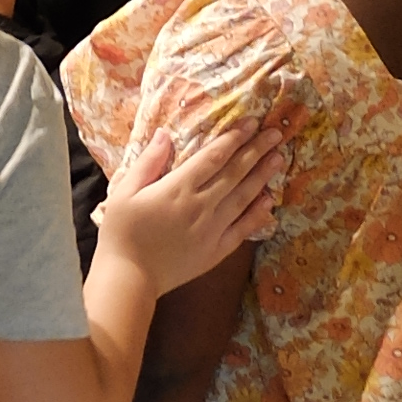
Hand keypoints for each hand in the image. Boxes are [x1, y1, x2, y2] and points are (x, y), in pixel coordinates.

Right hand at [93, 116, 280, 297]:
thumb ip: (148, 162)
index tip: (251, 123)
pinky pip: (243, 228)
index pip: (213, 157)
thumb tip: (165, 134)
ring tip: (279, 158)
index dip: (234, 138)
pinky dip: (257, 213)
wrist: (130, 278)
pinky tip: (270, 200)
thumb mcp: (124, 191)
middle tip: (275, 134)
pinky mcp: (216, 251)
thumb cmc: (122, 233)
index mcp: (178, 188)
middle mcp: (201, 206)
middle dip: (256, 151)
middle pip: (234, 173)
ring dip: (262, 176)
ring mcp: (213, 229)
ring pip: (243, 197)